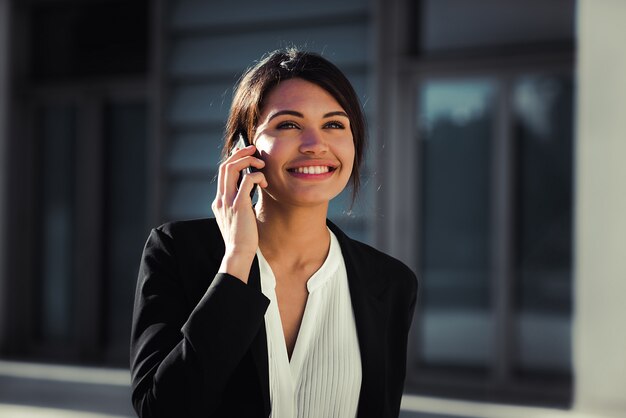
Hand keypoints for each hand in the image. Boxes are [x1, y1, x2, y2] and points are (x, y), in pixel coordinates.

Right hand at [211, 145, 266, 282]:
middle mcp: (221, 199)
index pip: (222, 173)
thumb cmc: (243, 239)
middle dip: (240, 153)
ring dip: (248, 161)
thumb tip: (250, 191)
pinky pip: (248, 180)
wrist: (238, 254)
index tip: (246, 154)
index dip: (234, 159)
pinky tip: (265, 182)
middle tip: (254, 150)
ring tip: (261, 163)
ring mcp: (228, 201)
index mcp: (219, 201)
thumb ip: (240, 203)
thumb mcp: (238, 218)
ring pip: (232, 168)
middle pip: (225, 166)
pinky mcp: (239, 205)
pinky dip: (257, 176)